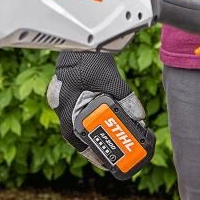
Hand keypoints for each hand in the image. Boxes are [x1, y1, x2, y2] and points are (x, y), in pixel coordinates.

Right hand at [46, 51, 148, 168]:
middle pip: (77, 134)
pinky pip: (75, 112)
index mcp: (67, 105)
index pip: (76, 139)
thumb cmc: (91, 57)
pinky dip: (88, 118)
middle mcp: (60, 105)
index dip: (91, 152)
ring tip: (109, 141)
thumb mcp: (111, 79)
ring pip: (75, 123)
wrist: (82, 37)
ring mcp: (61, 99)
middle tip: (111, 155)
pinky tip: (101, 120)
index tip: (105, 162)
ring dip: (91, 132)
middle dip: (94, 145)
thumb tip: (139, 117)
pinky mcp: (66, 92)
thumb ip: (125, 98)